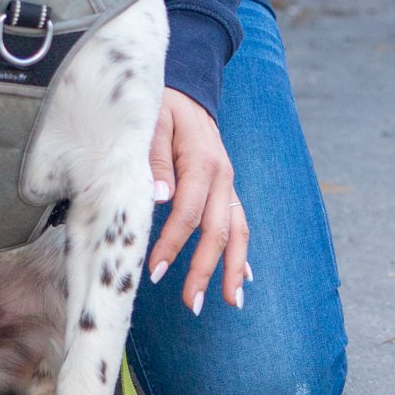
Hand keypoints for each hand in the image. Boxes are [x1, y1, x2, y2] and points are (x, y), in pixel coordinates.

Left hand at [146, 88, 250, 313]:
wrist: (186, 91)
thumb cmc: (161, 108)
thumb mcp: (152, 124)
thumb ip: (155, 160)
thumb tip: (161, 199)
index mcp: (202, 161)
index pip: (188, 213)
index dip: (172, 245)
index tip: (155, 273)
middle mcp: (222, 176)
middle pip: (218, 230)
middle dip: (206, 269)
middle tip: (192, 303)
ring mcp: (228, 184)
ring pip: (237, 231)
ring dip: (232, 268)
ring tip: (229, 302)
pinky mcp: (227, 189)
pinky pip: (239, 223)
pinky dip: (241, 252)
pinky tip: (242, 278)